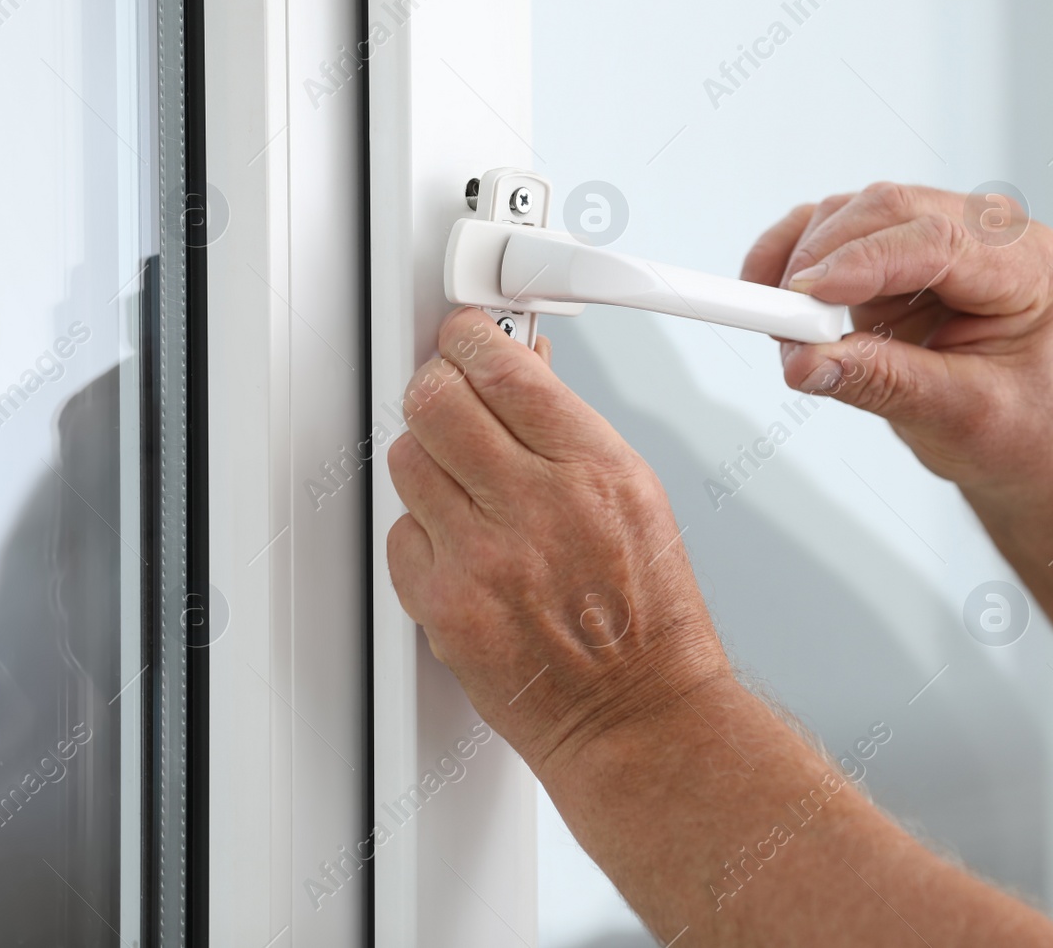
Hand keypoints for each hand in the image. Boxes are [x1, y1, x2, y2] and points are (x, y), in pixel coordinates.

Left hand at [385, 309, 728, 775]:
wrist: (638, 715)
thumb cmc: (651, 619)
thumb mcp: (637, 500)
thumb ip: (572, 431)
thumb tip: (526, 373)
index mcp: (596, 470)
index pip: (504, 370)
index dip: (471, 340)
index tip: (465, 336)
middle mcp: (537, 506)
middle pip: (437, 401)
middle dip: (438, 384)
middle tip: (448, 390)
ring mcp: (483, 558)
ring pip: (408, 459)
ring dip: (429, 456)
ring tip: (461, 477)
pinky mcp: (444, 607)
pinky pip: (401, 533)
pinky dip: (423, 529)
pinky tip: (463, 544)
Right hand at [742, 182, 1052, 489]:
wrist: (1022, 436)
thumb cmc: (1012, 425)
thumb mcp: (955, 415)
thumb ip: (882, 383)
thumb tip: (806, 362)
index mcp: (1031, 270)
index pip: (939, 241)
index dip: (862, 261)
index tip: (803, 296)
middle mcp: (990, 234)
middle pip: (890, 210)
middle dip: (822, 259)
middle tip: (779, 319)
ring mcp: (944, 229)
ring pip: (854, 212)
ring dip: (803, 263)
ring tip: (786, 330)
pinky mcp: (901, 241)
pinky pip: (834, 226)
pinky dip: (794, 254)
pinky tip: (773, 293)